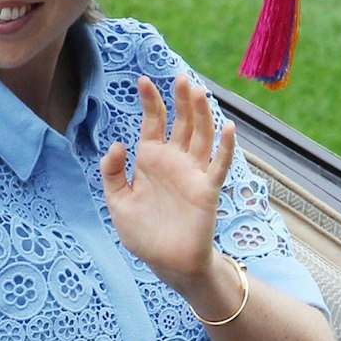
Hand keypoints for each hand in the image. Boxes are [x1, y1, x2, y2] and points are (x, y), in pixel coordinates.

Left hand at [99, 73, 236, 291]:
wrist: (167, 263)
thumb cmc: (144, 234)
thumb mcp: (117, 202)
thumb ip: (112, 173)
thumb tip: (117, 144)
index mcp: (151, 160)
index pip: (153, 123)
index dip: (150, 102)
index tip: (142, 80)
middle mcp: (174, 161)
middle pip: (181, 122)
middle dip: (181, 100)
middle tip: (180, 77)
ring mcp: (192, 173)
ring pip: (201, 136)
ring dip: (201, 114)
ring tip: (199, 91)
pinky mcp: (207, 190)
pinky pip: (219, 165)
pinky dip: (225, 147)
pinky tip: (228, 127)